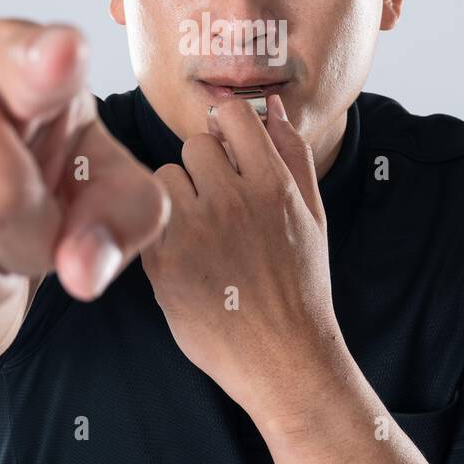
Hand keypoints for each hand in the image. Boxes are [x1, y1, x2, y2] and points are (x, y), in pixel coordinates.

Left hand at [142, 93, 346, 423]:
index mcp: (274, 185)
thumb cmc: (301, 284)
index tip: (230, 154)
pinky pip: (150, 215)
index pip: (234, 115)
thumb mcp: (313, 216)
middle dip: (204, 166)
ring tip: (201, 231)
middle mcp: (234, 200)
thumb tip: (273, 107)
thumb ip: (294, 155)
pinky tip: (186, 253)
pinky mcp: (164, 260)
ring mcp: (196, 230)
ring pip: (167, 175)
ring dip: (179, 195)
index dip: (228, 130)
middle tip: (217, 203)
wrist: (283, 357)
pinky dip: (162, 228)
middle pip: (196, 143)